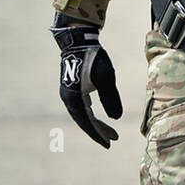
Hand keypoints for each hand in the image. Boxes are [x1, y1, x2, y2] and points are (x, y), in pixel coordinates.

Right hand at [51, 19, 122, 147]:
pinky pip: (82, 107)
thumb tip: (116, 118)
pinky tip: (101, 117)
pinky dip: (92, 114)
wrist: (79, 40)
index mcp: (74, 99)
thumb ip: (110, 98)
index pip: (87, 122)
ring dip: (96, 123)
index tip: (109, 144)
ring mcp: (69, 94)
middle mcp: (68, 99)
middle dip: (99, 131)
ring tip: (111, 131)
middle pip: (84, 121)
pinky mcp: (73, 88)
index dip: (98, 134)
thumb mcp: (106, 77)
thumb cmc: (93, 58)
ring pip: (83, 115)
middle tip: (114, 139)